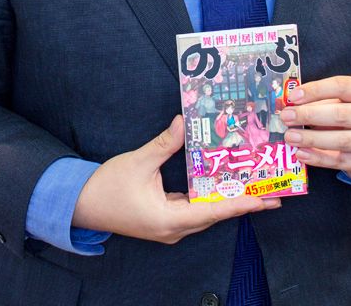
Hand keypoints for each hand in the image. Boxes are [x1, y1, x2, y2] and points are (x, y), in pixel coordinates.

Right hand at [72, 115, 280, 243]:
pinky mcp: (164, 220)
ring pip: (206, 214)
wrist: (81, 204)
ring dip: (228, 201)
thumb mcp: (139, 161)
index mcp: (170, 219)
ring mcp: (169, 227)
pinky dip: (210, 199)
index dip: (241, 205)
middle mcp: (174, 229)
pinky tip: (222, 186)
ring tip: (253, 188)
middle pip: (215, 215)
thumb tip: (184, 121)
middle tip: (270, 193)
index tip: (264, 200)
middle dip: (243, 203)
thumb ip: (164, 143)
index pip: (214, 212)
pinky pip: (194, 210)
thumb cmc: (108, 187)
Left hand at [279, 76, 350, 181]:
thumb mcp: (344, 101)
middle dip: (309, 115)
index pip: (341, 86)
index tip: (293, 96)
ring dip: (312, 139)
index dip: (316, 90)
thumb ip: (321, 101)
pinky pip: (341, 161)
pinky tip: (301, 153)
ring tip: (290, 137)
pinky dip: (318, 158)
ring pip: (342, 140)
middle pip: (341, 114)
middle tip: (287, 117)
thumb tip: (292, 105)